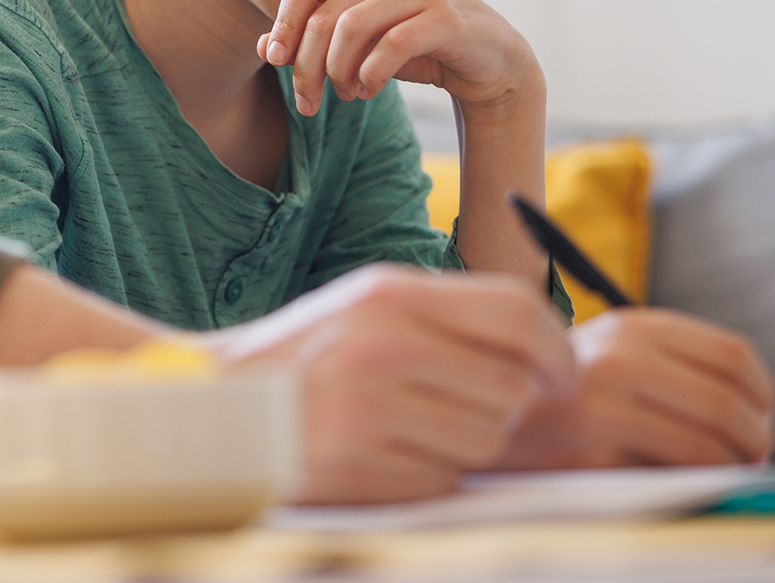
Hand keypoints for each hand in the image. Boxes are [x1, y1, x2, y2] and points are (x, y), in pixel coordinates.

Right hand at [204, 264, 576, 502]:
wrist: (211, 406)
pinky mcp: (359, 465)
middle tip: (452, 409)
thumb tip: (543, 360)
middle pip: (511, 387)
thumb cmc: (303, 360)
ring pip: (485, 439)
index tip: (563, 379)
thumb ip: (447, 321)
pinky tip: (379, 456)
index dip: (556, 352)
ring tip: (407, 430)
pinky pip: (442, 479)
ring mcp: (370, 406)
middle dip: (499, 408)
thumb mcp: (366, 310)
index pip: (516, 311)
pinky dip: (424, 476)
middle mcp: (383, 343)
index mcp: (390, 294)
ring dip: (462, 446)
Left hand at [257, 0, 538, 119]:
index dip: (282, 21)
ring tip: (345, 95)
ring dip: (338, 73)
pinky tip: (368, 91)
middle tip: (308, 102)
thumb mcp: (357, 42)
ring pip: (350, 29)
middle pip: (322, 17)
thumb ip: (312, 39)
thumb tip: (264, 48)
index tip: (275, 60)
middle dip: (306, 67)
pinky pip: (391, 46)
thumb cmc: (413, 45)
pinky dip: (370, 75)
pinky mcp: (443, 18)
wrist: (486, 58)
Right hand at [492, 308, 774, 469]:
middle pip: (728, 406)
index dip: (762, 394)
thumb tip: (759, 411)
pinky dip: (690, 487)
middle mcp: (616, 361)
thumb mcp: (610, 351)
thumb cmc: (564, 393)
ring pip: (708, 449)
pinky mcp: (590, 458)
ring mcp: (601, 410)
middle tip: (752, 457)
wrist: (481, 412)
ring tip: (722, 474)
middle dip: (756, 441)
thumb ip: (674, 364)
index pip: (732, 356)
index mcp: (629, 327)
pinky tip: (677, 483)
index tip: (760, 415)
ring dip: (731, 471)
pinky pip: (671, 480)